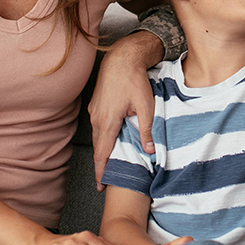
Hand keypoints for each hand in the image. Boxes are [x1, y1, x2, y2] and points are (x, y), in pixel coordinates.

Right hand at [89, 32, 162, 189]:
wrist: (121, 58)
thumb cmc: (134, 80)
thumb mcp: (146, 106)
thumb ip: (147, 129)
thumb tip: (150, 150)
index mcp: (107, 121)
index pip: (102, 153)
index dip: (101, 172)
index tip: (100, 186)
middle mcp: (97, 118)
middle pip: (97, 148)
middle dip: (100, 166)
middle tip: (104, 182)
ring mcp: (94, 111)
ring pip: (97, 137)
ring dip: (100, 152)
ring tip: (106, 166)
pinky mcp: (95, 105)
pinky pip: (97, 127)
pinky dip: (101, 138)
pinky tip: (108, 142)